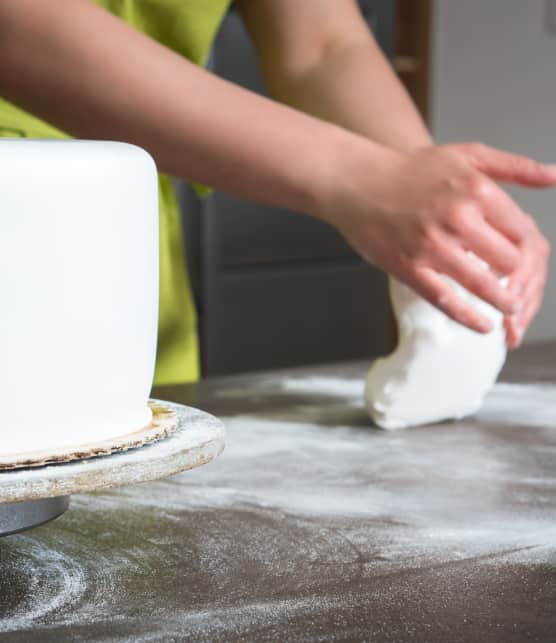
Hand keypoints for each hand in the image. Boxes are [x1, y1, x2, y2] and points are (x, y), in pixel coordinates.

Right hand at [325, 142, 555, 341]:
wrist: (357, 182)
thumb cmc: (409, 170)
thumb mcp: (467, 155)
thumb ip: (514, 167)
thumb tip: (555, 175)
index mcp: (477, 190)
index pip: (523, 232)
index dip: (530, 254)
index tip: (526, 264)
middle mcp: (458, 218)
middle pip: (509, 262)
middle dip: (516, 277)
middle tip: (516, 286)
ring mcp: (432, 246)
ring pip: (484, 285)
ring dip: (503, 302)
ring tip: (511, 309)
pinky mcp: (409, 267)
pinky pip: (445, 300)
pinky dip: (469, 317)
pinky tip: (483, 325)